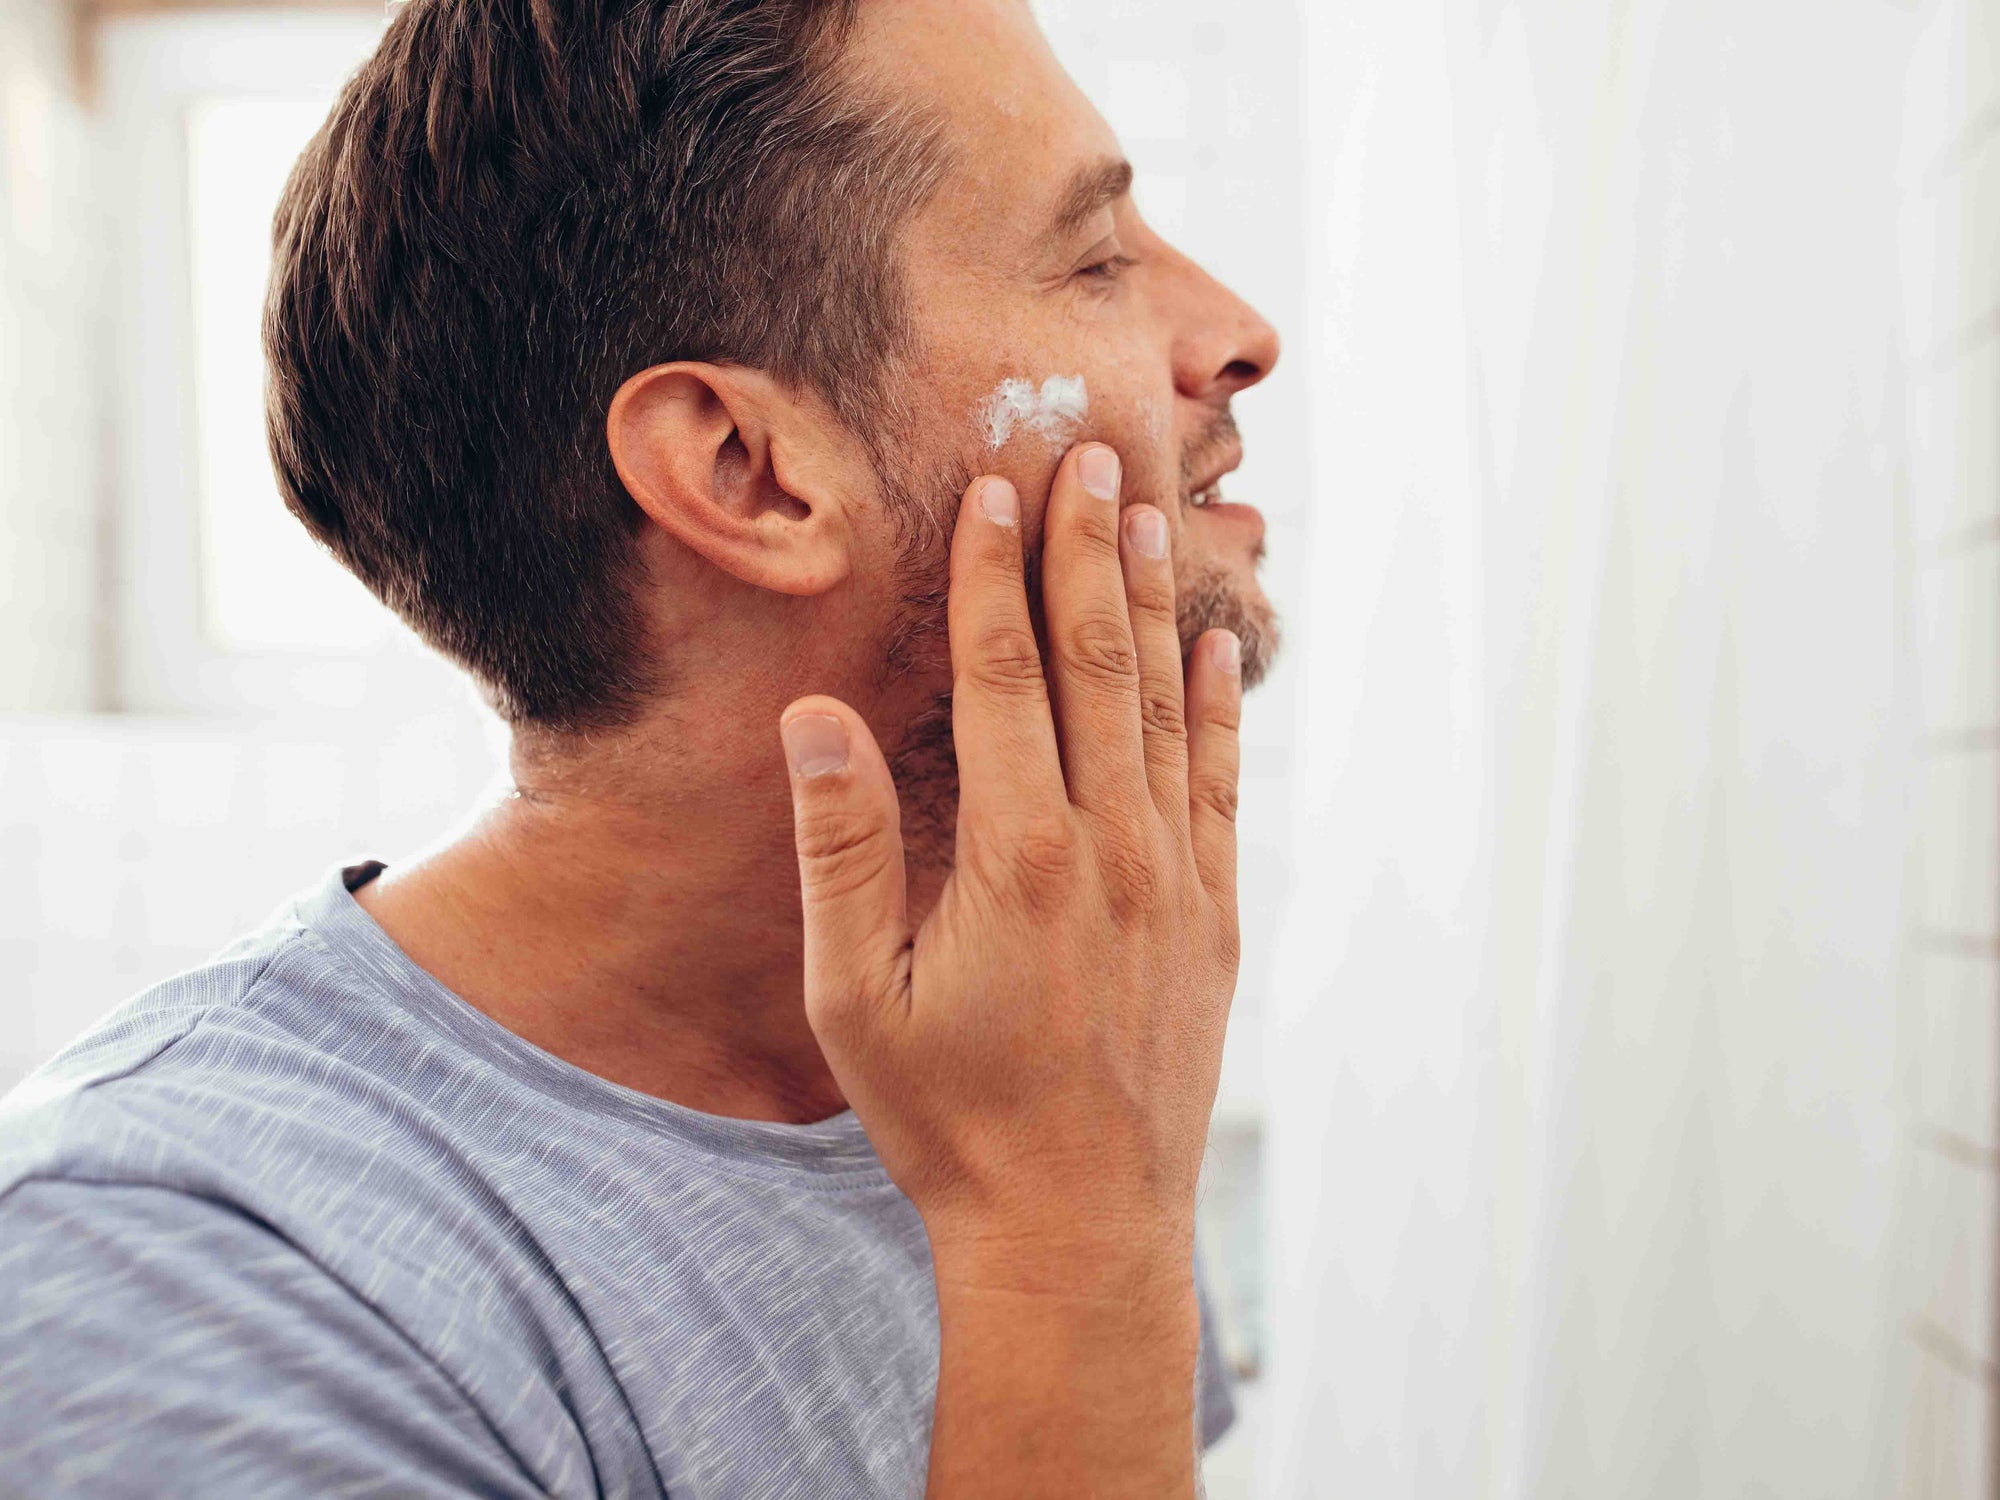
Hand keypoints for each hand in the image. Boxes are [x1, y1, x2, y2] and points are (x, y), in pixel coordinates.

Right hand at [777, 441, 1243, 1271]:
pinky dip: (1218, 709)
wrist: (1078, 1225)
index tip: (999, 488)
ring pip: (1167, 708)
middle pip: (1097, 662)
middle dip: (1088, 550)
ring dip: (1156, 604)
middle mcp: (1109, 847)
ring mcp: (1175, 880)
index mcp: (1015, 853)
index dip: (997, 572)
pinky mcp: (1214, 919)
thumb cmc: (947, 1117)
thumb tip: (815, 719)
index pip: (1004, 673)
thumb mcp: (857, 997)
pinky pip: (1219, 787)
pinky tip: (1217, 650)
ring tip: (1153, 515)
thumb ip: (841, 850)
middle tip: (1091, 456)